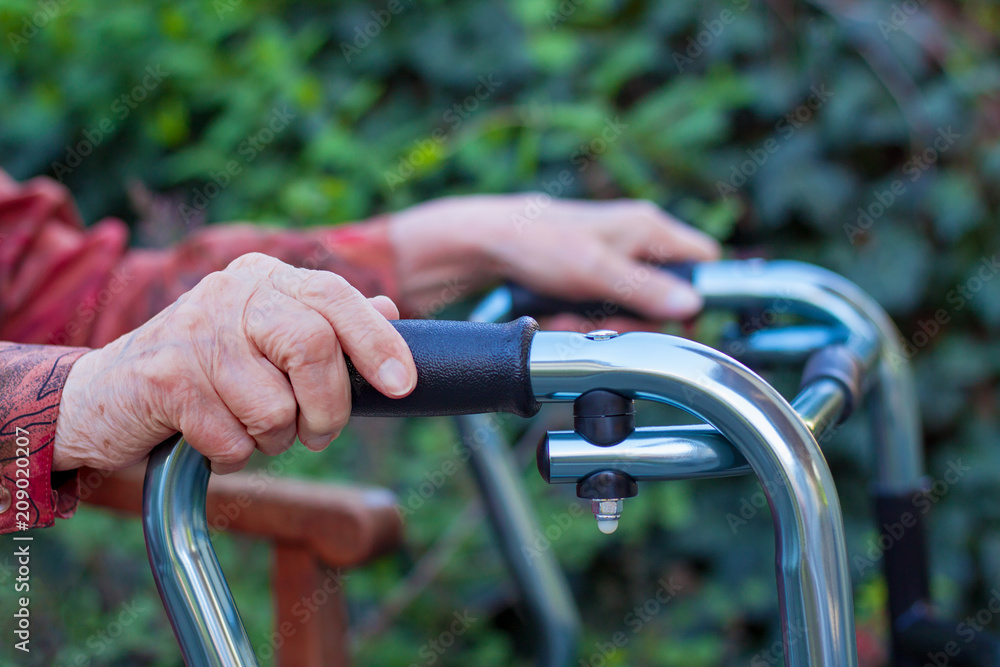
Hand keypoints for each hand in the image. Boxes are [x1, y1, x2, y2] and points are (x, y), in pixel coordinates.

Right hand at [53, 253, 415, 472]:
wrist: (104, 397)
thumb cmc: (205, 373)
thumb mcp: (266, 340)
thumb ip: (325, 324)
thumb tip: (388, 309)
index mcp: (264, 278)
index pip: (335, 296)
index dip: (377, 342)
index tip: (402, 385)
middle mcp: (230, 293)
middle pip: (313, 347)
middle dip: (328, 408)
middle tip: (317, 433)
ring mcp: (194, 332)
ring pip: (275, 406)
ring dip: (273, 439)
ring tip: (247, 427)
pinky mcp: (164, 379)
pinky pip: (233, 440)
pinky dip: (233, 456)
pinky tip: (209, 437)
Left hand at [388, 195, 720, 327]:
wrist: (488, 243)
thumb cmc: (539, 242)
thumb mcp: (596, 271)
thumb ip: (645, 290)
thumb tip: (690, 306)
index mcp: (649, 227)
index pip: (703, 260)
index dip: (698, 294)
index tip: (674, 321)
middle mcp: (638, 239)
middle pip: (665, 295)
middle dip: (634, 321)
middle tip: (606, 326)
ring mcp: (614, 258)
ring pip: (631, 309)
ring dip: (603, 324)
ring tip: (571, 320)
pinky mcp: (592, 274)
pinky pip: (603, 309)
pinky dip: (583, 319)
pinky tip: (561, 317)